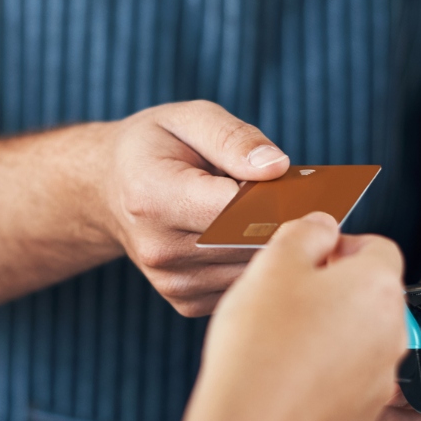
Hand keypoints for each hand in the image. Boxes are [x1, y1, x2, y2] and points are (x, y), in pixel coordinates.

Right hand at [96, 100, 290, 316]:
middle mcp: (159, 248)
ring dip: (276, 247)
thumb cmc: (156, 146)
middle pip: (249, 244)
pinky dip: (258, 265)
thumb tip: (277, 168)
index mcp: (154, 196)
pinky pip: (243, 286)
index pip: (235, 209)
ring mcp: (170, 282)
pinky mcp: (184, 301)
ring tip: (277, 217)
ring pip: (253, 270)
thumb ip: (234, 138)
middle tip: (310, 201)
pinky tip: (253, 240)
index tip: (311, 189)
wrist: (109, 190)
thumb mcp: (189, 118)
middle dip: (286, 222)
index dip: (279, 199)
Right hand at [192, 214, 408, 420]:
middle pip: (371, 296)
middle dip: (335, 292)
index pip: (378, 247)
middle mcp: (393, 334)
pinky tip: (286, 378)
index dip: (340, 247)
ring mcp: (381, 380)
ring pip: (360, 341)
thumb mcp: (275, 262)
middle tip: (286, 301)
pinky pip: (347, 384)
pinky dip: (324, 377)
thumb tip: (324, 226)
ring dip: (330, 334)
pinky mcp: (363, 418)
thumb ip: (306, 230)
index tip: (307, 261)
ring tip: (281, 343)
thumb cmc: (260, 342)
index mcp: (379, 287)